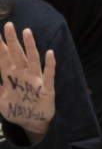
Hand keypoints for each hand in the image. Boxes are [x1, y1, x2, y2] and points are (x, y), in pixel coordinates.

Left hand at [0, 22, 55, 141]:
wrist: (32, 123)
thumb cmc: (16, 109)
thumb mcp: (0, 101)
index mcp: (10, 76)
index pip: (3, 58)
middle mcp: (23, 74)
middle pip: (16, 54)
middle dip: (12, 41)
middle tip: (8, 25)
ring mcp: (35, 80)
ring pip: (32, 60)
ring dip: (30, 46)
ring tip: (27, 32)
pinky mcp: (46, 89)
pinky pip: (49, 75)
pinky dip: (50, 65)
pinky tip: (50, 54)